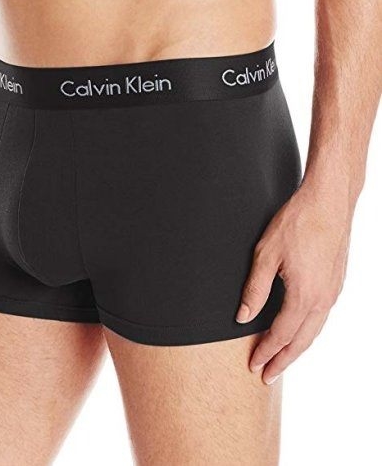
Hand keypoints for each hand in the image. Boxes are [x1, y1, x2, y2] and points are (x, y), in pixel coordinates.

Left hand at [236, 184, 351, 384]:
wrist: (328, 202)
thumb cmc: (296, 223)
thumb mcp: (266, 255)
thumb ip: (254, 290)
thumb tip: (243, 318)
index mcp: (304, 295)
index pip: (280, 334)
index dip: (265, 352)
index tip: (253, 365)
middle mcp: (322, 299)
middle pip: (301, 341)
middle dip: (282, 361)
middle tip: (267, 376)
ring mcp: (332, 292)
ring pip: (313, 331)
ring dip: (296, 349)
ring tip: (281, 360)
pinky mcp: (335, 283)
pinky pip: (321, 317)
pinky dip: (307, 332)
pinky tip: (299, 332)